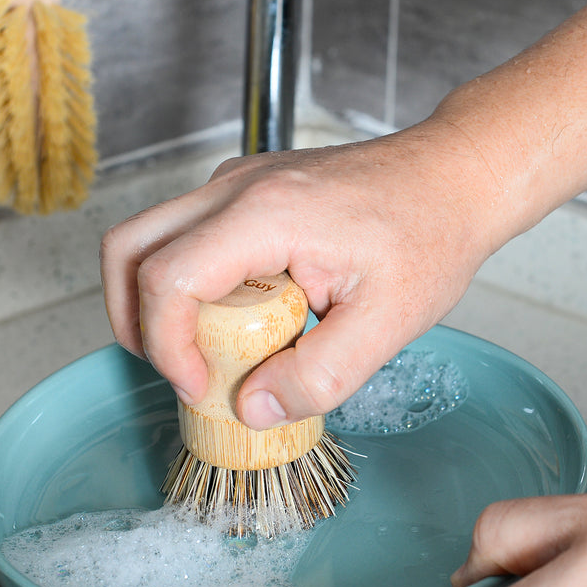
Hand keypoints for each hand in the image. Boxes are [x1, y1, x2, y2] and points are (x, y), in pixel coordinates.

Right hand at [100, 0, 586, 426]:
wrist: (456, 178)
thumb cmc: (432, 233)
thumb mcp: (389, 322)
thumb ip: (320, 374)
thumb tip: (253, 408)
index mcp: (267, 214)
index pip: (166, 278)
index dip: (165, 345)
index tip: (200, 388)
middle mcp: (239, 186)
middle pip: (130, 247)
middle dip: (134, 320)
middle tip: (176, 372)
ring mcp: (240, 181)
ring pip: (151, 236)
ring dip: (158, 300)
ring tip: (204, 352)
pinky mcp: (251, 190)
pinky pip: (190, 233)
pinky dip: (190, 281)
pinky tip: (240, 317)